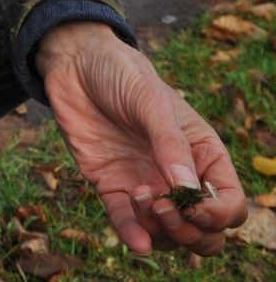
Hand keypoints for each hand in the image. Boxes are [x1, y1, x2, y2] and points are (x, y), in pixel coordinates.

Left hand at [37, 21, 246, 256]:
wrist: (75, 64)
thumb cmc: (121, 74)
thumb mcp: (150, 100)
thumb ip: (169, 143)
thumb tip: (187, 190)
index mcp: (202, 154)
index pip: (229, 204)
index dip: (218, 215)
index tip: (193, 205)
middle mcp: (177, 176)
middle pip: (204, 231)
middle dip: (190, 232)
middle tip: (163, 207)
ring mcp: (145, 184)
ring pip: (168, 234)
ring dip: (160, 232)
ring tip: (139, 196)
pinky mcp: (111, 186)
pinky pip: (126, 223)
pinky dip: (133, 236)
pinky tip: (136, 242)